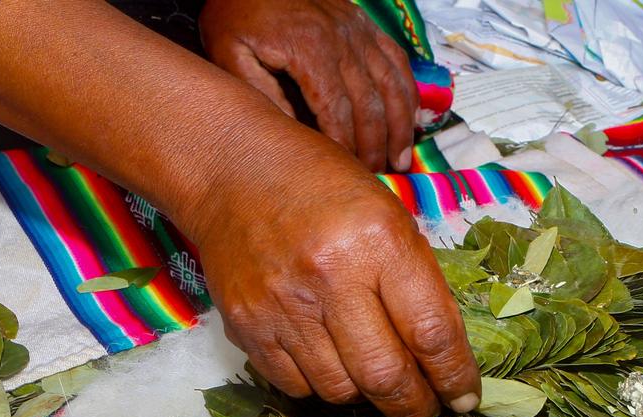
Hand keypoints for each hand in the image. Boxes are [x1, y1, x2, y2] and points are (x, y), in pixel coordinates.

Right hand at [193, 143, 481, 416]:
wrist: (234, 171)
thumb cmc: (326, 189)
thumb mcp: (391, 216)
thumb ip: (417, 284)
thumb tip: (443, 356)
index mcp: (379, 242)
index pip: (431, 333)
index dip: (455, 377)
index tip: (464, 398)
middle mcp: (330, 276)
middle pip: (385, 376)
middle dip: (415, 407)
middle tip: (426, 409)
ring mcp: (282, 306)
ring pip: (339, 391)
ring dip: (368, 399)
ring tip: (378, 384)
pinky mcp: (246, 326)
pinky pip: (295, 386)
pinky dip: (321, 388)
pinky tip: (334, 368)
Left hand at [200, 0, 418, 171]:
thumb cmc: (238, 14)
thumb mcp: (231, 53)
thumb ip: (260, 94)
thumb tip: (293, 136)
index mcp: (309, 49)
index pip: (336, 110)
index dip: (345, 146)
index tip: (347, 172)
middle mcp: (343, 40)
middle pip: (370, 104)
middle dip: (376, 145)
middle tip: (376, 174)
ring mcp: (359, 31)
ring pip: (393, 85)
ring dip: (401, 126)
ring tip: (401, 158)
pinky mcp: (366, 26)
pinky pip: (398, 61)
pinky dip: (409, 93)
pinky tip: (412, 119)